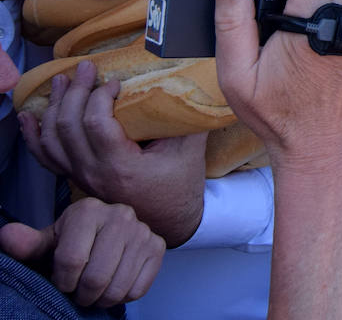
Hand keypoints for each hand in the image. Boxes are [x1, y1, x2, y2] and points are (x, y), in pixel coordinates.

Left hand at [0, 198, 163, 307]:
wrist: (109, 231)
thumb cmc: (75, 240)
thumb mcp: (50, 241)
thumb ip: (28, 244)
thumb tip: (7, 237)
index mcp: (89, 210)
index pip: (71, 260)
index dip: (62, 281)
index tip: (62, 281)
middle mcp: (120, 215)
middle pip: (96, 277)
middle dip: (82, 294)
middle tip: (79, 292)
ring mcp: (142, 231)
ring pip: (118, 287)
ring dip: (102, 299)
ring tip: (95, 291)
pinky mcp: (158, 247)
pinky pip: (138, 289)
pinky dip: (123, 296)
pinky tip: (115, 284)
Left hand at [18, 60, 206, 246]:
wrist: (170, 221)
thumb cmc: (181, 186)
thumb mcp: (190, 149)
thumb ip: (184, 116)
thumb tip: (181, 82)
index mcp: (122, 167)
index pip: (96, 124)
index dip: (101, 97)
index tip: (116, 83)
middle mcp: (94, 173)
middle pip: (68, 126)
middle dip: (75, 91)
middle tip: (86, 69)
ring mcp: (81, 177)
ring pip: (52, 139)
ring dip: (54, 106)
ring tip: (62, 81)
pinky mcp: (76, 178)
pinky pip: (46, 157)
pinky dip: (33, 135)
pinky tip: (29, 116)